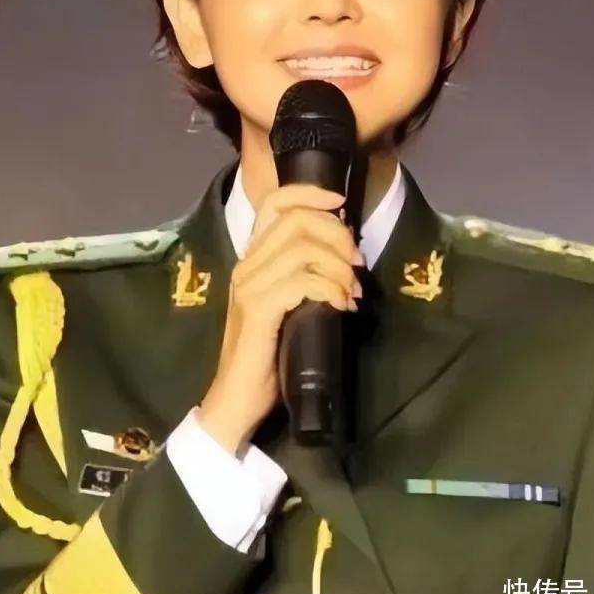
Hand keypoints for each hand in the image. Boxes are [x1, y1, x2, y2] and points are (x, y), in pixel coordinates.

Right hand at [197, 183, 364, 454]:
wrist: (236, 399)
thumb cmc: (267, 354)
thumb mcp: (289, 304)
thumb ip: (304, 275)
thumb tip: (344, 251)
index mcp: (252, 258)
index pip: (274, 202)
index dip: (310, 193)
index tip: (341, 203)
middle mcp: (246, 264)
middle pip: (296, 219)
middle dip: (337, 234)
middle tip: (357, 263)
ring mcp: (249, 286)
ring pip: (303, 248)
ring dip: (339, 266)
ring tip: (352, 291)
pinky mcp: (258, 309)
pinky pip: (302, 280)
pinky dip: (331, 288)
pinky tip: (342, 305)